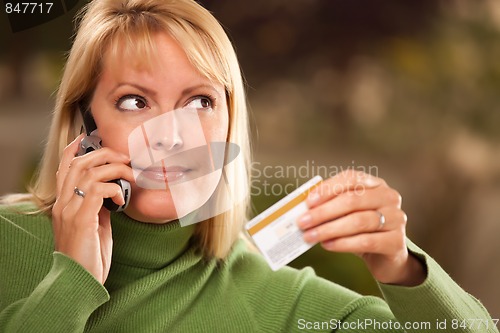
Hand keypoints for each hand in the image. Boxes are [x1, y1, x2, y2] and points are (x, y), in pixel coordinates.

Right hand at [52, 134, 132, 283]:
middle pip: (78, 164)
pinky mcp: (81, 220)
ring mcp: (70, 211)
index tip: (88, 138)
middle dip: (104, 154)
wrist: (79, 281)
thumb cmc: (89, 255)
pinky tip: (123, 198)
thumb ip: (97, 206)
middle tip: (124, 158)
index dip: (74, 149)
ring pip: (88, 173)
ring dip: (114, 169)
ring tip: (130, 175)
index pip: (64, 167)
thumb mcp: (94, 225)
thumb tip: (112, 191)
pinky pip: (96, 191)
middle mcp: (63, 204)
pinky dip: (114, 189)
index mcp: (64, 203)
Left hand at [297, 170, 425, 285]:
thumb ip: (329, 206)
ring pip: (358, 221)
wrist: (386, 257)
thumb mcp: (345, 214)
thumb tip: (303, 209)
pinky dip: (343, 243)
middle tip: (302, 222)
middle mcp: (389, 197)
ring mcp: (396, 218)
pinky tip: (327, 245)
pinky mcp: (396, 242)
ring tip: (310, 236)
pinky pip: (366, 241)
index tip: (308, 202)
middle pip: (353, 200)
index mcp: (375, 184)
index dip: (328, 189)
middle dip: (323, 212)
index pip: (351, 178)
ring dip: (329, 229)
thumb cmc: (360, 230)